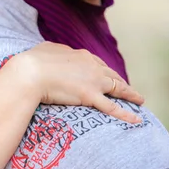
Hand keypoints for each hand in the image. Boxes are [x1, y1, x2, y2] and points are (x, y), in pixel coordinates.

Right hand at [10, 42, 144, 122]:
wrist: (30, 72)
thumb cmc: (33, 60)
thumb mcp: (46, 49)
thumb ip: (55, 50)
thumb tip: (56, 52)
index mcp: (81, 54)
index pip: (98, 63)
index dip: (104, 70)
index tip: (107, 75)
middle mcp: (92, 66)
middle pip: (111, 74)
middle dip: (120, 81)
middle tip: (127, 88)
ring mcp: (93, 81)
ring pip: (118, 88)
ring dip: (130, 94)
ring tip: (138, 100)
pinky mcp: (90, 97)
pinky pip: (112, 107)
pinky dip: (126, 114)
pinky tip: (137, 119)